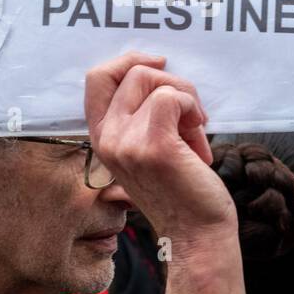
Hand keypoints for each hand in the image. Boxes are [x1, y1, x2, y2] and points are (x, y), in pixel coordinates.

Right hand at [85, 53, 235, 247]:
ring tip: (194, 132)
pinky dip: (192, 110)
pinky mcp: (153, 146)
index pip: (95, 78)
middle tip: (189, 111)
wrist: (197, 233)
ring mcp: (127, 142)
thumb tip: (158, 70)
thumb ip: (139, 117)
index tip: (158, 64)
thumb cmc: (181, 190)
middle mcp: (107, 139)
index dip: (127, 61)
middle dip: (169, 80)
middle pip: (130, 72)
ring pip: (154, 80)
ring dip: (186, 99)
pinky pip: (173, 97)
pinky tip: (198, 140)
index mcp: (102, 138)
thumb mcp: (147, 149)